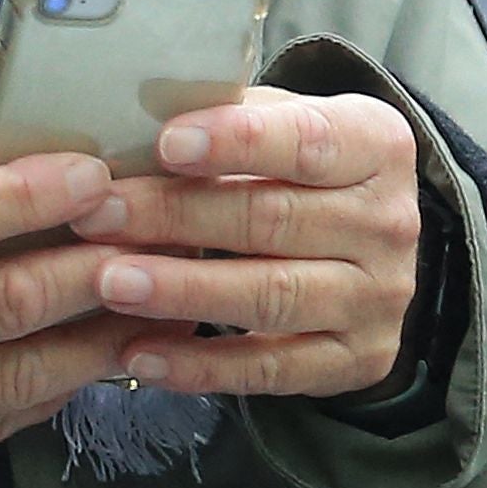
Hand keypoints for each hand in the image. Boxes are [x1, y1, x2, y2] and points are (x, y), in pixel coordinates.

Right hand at [0, 154, 143, 487]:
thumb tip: (28, 196)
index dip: (30, 196)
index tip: (91, 175)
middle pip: (6, 301)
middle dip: (97, 268)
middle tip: (152, 242)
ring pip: (21, 372)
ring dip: (100, 338)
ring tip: (153, 307)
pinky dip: (52, 388)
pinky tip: (88, 359)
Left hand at [66, 87, 424, 399]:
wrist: (362, 242)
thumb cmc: (291, 164)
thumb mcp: (276, 120)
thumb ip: (221, 116)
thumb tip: (127, 121)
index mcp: (375, 146)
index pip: (308, 141)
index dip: (238, 142)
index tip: (167, 144)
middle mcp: (388, 224)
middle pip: (274, 220)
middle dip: (176, 217)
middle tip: (98, 216)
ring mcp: (377, 299)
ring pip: (272, 296)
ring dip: (183, 292)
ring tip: (110, 283)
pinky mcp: (358, 360)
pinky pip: (272, 370)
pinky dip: (201, 365)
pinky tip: (139, 353)